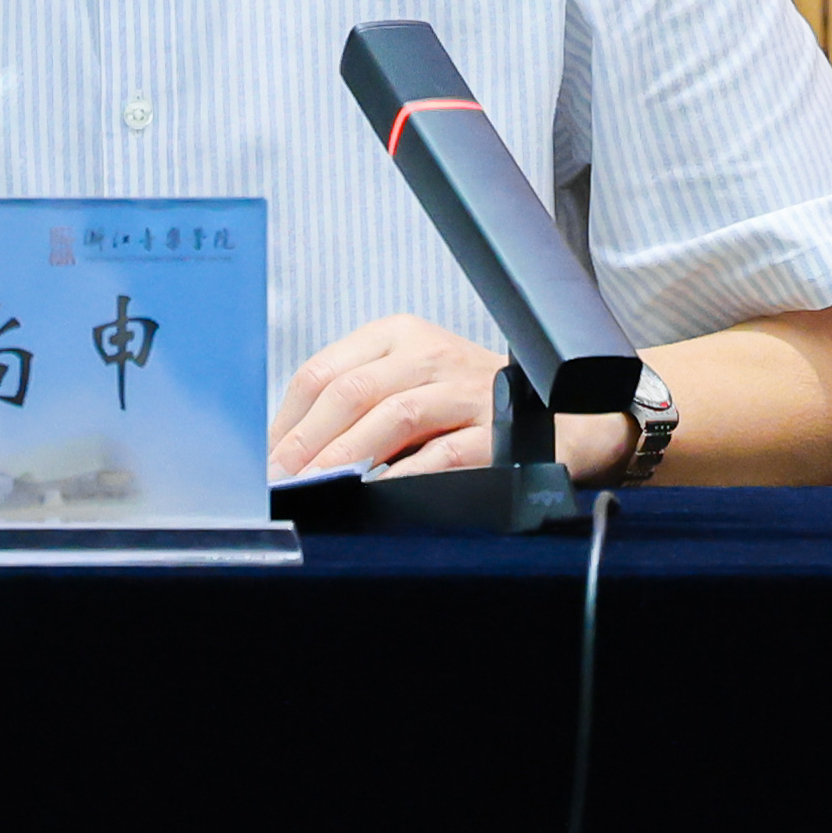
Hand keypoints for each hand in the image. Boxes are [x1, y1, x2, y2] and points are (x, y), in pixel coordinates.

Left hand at [267, 314, 637, 485]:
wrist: (568, 416)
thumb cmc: (472, 407)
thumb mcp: (412, 387)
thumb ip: (357, 410)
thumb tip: (287, 457)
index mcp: (400, 335)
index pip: (324, 370)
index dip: (287, 418)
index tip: (263, 460)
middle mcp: (430, 354)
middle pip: (350, 391)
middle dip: (306, 442)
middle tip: (277, 483)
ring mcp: (465, 390)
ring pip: (390, 417)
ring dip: (344, 458)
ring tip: (313, 490)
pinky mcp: (497, 428)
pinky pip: (442, 455)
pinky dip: (403, 478)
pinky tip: (374, 497)